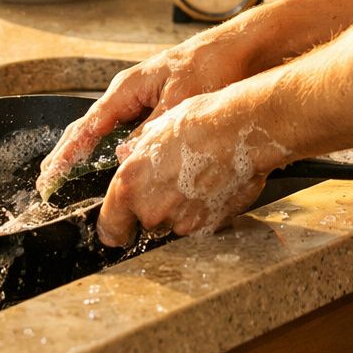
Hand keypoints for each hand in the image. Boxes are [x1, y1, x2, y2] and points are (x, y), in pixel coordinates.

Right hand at [35, 21, 269, 198]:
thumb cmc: (211, 66)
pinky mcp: (158, 109)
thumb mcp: (181, 100)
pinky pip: (129, 134)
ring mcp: (143, 101)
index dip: (67, 153)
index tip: (50, 175)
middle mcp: (130, 94)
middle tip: (48, 182)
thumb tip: (125, 158)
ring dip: (88, 153)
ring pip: (107, 132)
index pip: (88, 126)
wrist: (240, 50)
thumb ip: (152, 130)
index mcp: (128, 88)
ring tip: (67, 177)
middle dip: (68, 154)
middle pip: (90, 128)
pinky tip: (115, 168)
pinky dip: (115, 151)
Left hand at [94, 91, 288, 246]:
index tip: (118, 228)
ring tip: (197, 177)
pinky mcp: (208, 227)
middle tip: (173, 179)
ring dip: (180, 209)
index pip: (110, 226)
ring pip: (173, 223)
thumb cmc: (201, 123)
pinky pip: (198, 223)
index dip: (114, 228)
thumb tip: (130, 159)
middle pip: (145, 222)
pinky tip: (211, 184)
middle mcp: (152, 210)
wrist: (242, 132)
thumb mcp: (155, 130)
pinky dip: (202, 210)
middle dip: (155, 207)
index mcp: (130, 186)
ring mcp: (181, 222)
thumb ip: (136, 155)